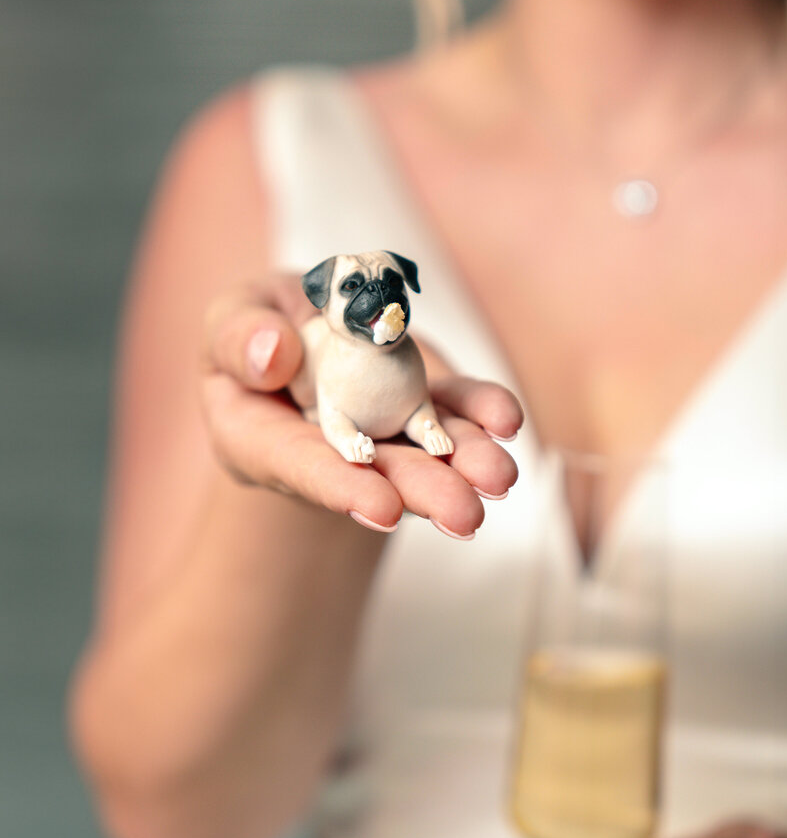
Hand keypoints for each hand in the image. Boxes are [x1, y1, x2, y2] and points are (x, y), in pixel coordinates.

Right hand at [201, 274, 522, 538]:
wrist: (302, 332)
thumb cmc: (256, 330)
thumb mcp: (229, 322)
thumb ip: (238, 338)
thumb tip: (273, 352)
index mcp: (263, 439)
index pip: (300, 468)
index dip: (341, 488)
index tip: (382, 509)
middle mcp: (332, 447)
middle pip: (378, 474)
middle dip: (423, 492)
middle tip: (465, 514)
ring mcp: (385, 427)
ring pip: (426, 448)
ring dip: (466, 463)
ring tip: (499, 478)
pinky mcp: (423, 399)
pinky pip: (455, 406)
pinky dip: (482, 411)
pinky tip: (506, 419)